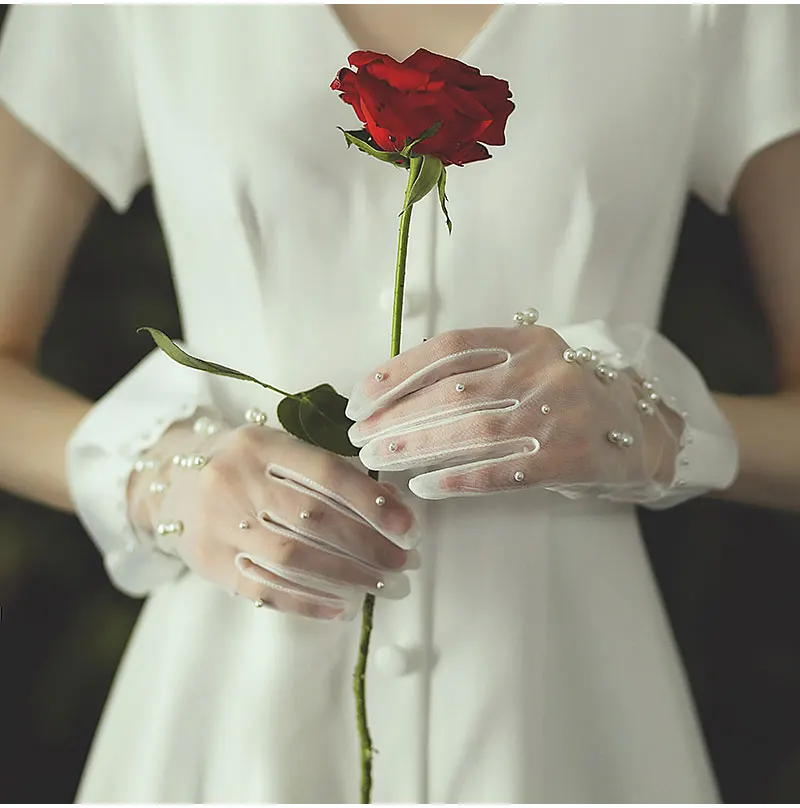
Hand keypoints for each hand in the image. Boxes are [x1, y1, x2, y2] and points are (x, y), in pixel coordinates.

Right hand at [128, 414, 419, 619]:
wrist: (168, 481)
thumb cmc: (242, 464)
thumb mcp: (280, 451)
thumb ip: (331, 473)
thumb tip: (392, 506)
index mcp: (261, 445)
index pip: (326, 474)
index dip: (372, 502)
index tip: (408, 527)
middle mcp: (235, 481)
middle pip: (314, 520)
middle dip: (369, 545)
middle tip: (404, 562)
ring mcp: (217, 525)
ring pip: (293, 558)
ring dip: (347, 575)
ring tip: (383, 585)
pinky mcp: (208, 563)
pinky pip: (265, 589)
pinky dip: (309, 602)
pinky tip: (342, 607)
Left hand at [345, 325, 683, 501]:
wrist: (648, 430)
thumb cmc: (571, 399)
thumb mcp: (533, 365)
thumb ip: (481, 370)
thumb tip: (399, 398)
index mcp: (528, 339)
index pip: (449, 347)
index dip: (398, 371)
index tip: (361, 397)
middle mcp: (544, 368)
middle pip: (452, 391)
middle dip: (397, 416)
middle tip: (360, 438)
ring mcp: (559, 413)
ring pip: (471, 429)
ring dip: (415, 448)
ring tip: (377, 462)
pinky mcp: (570, 458)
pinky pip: (500, 471)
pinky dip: (456, 478)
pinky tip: (422, 486)